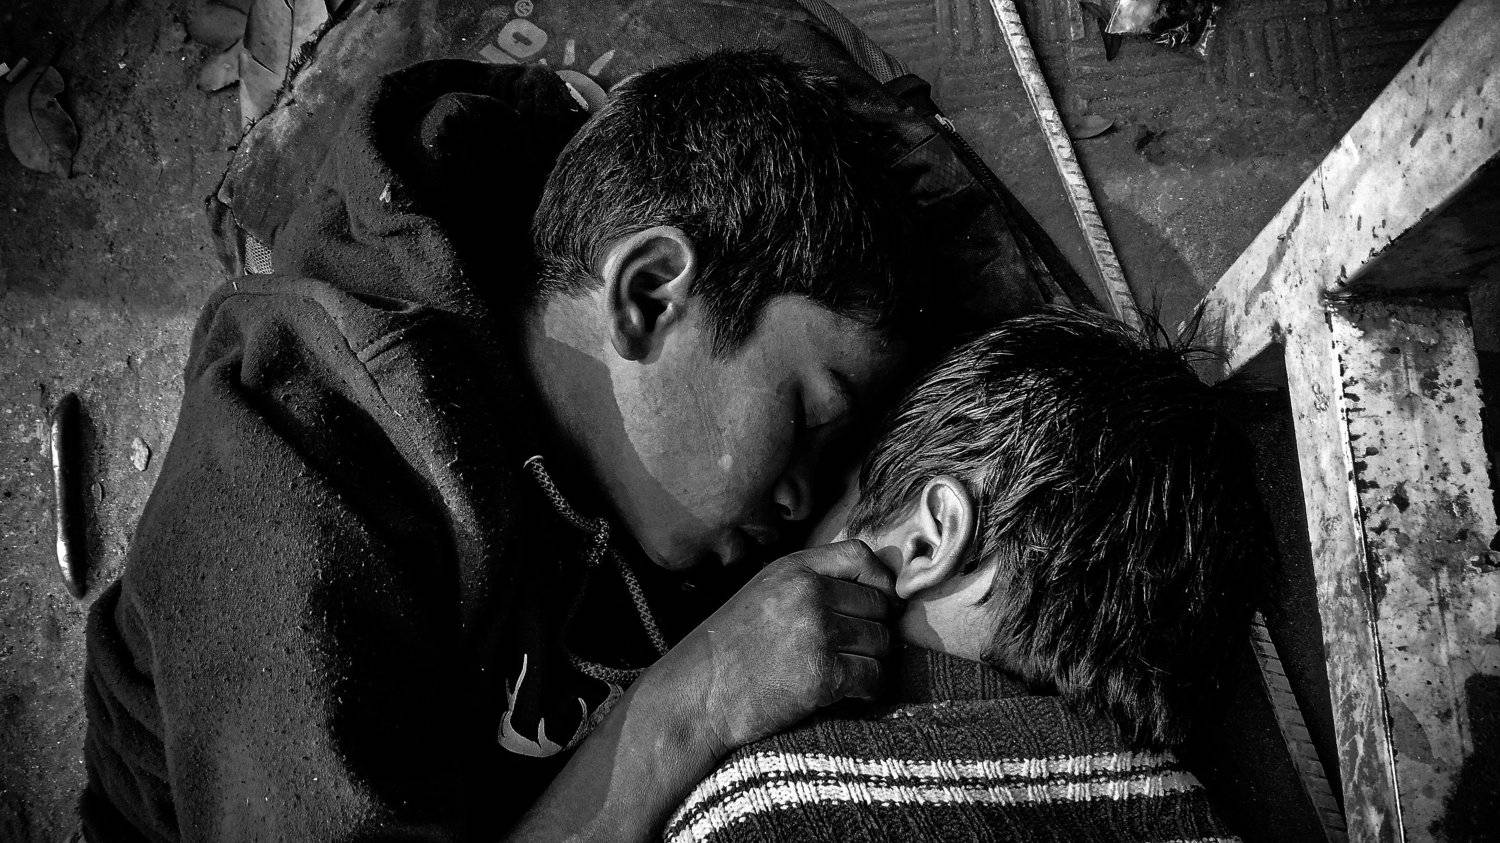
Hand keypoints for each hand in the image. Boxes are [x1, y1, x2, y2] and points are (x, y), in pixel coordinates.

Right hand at [641, 539, 897, 754]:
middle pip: (879, 606)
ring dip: (873, 661)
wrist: (698, 695)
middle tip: (857, 651)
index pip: (860, 556)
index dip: (880, 581)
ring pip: (882, 643)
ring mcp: (817, 633)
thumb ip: (810, 584)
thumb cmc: (730, 649)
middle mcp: (809, 594)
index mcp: (794, 569)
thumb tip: (874, 593)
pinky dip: (869, 689)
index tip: (879, 605)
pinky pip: (874, 676)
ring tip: (850, 673)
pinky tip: (852, 694)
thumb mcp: (764, 593)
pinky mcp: (823, 675)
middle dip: (875, 631)